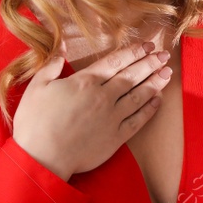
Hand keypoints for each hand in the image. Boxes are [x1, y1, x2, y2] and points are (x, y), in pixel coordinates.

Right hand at [12, 41, 171, 180]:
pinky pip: (139, 120)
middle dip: (150, 63)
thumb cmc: (35, 123)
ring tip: (167, 73)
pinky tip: (158, 100)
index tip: (147, 45)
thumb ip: (51, 67)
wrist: (42, 157)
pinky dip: (150, 109)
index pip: (116, 61)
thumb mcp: (36, 88)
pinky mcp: (116, 137)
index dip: (134, 52)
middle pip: (132, 75)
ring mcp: (112, 117)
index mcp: (85, 82)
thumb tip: (62, 51)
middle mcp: (104, 96)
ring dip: (155, 82)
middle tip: (164, 55)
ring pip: (139, 95)